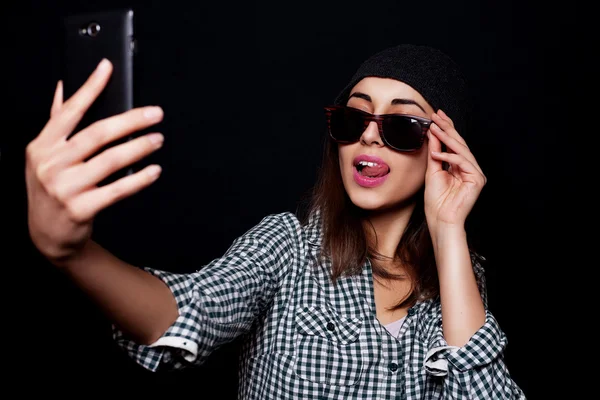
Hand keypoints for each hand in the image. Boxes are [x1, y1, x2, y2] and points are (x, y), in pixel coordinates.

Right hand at [26, 59, 164, 263]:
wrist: (47, 234)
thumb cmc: (51, 188)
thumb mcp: (44, 155)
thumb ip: (57, 122)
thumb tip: (65, 87)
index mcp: (43, 146)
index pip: (70, 111)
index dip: (90, 88)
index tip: (108, 68)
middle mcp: (51, 164)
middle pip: (97, 134)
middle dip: (130, 121)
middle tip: (155, 114)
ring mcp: (65, 187)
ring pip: (110, 160)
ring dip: (139, 148)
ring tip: (157, 140)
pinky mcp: (81, 208)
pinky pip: (117, 190)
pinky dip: (139, 180)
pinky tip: (154, 171)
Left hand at [424, 109, 486, 235]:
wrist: (440, 219)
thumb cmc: (436, 201)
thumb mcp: (432, 171)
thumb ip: (435, 153)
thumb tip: (433, 134)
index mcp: (460, 166)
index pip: (454, 144)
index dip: (446, 129)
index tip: (436, 116)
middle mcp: (469, 168)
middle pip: (459, 143)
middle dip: (447, 128)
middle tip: (437, 116)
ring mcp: (475, 173)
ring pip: (462, 150)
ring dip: (447, 138)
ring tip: (434, 129)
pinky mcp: (477, 179)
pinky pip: (463, 162)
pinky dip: (449, 157)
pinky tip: (437, 154)